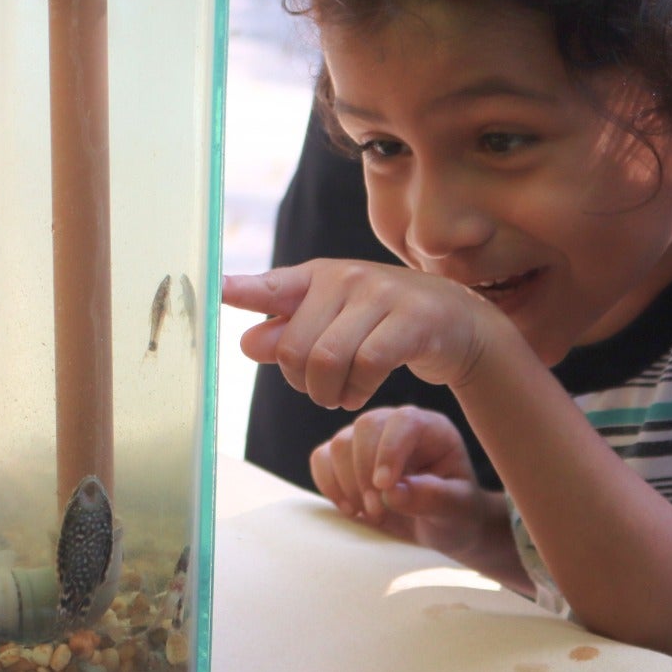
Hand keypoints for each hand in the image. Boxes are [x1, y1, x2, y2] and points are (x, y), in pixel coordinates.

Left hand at [222, 260, 504, 409]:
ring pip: (327, 360)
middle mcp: (345, 278)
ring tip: (336, 395)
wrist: (457, 322)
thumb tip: (246, 343)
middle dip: (299, 382)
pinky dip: (356, 391)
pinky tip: (358, 394)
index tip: (214, 289)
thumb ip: (287, 335)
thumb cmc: (381, 323)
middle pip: (295, 347)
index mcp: (318, 276)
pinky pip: (367, 366)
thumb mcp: (331, 324)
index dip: (240, 289)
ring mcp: (381, 295)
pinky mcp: (412, 319)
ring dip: (326, 393)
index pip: (271, 285)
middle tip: (316, 389)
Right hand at [310, 405, 490, 552]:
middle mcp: (395, 426)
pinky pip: (321, 458)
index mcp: (431, 429)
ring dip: (348, 484)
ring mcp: (366, 439)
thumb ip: (433, 499)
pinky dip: (328, 485)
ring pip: (339, 444)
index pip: (404, 422)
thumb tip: (392, 492)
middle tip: (378, 512)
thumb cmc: (457, 514)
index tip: (384, 487)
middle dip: (365, 473)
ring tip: (370, 514)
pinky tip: (349, 508)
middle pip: (365, 427)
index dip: (389, 451)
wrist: (440, 528)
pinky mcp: (344, 457)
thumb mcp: (458, 511)